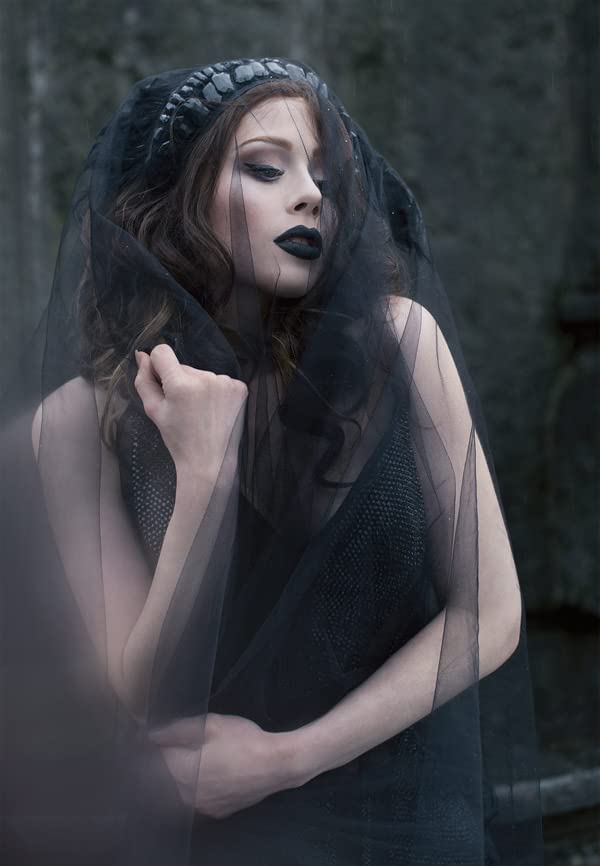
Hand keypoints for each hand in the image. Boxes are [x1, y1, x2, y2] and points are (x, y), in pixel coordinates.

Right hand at [134, 345, 246, 475]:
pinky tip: (213, 410)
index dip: (157, 365)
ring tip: (199, 411)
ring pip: (201, 374)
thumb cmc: (178, 438)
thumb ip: (144, 380)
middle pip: (183, 366)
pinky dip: (214, 392)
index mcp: (181, 384)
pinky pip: (219, 380)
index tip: (161, 381)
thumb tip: (142, 355)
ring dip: (197, 387)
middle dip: (179, 382)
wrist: (208, 461)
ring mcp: (225, 382)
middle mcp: (206, 378)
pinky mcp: (239, 387)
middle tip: (183, 408)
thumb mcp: (154, 410)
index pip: (162, 351)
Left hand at [148, 713, 294, 819]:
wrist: (277, 765)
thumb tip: (154, 733)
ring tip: (196, 759)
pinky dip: (195, 789)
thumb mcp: (212, 724)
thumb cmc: (244, 740)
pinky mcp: (216, 812)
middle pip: (165, 779)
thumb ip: (179, 729)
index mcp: (183, 771)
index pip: (156, 760)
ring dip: (180, 777)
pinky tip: (209, 775)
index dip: (156, 746)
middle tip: (178, 746)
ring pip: (179, 792)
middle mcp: (188, 795)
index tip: (159, 737)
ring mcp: (203, 807)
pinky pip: (196, 800)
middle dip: (167, 762)